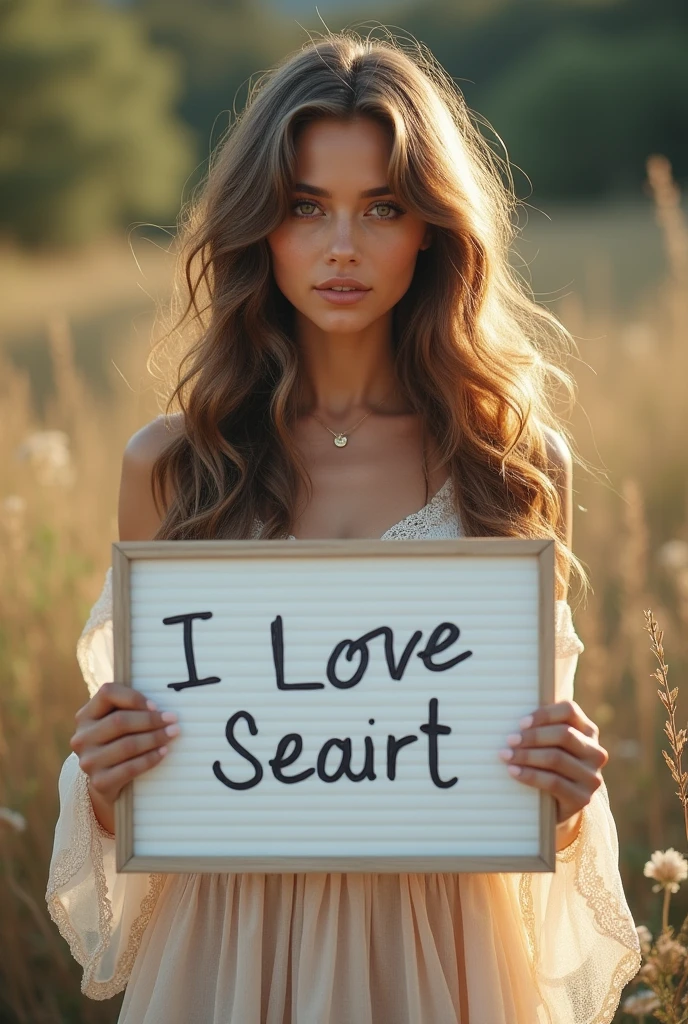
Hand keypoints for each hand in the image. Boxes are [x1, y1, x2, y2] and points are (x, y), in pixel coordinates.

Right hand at [70, 682, 180, 807]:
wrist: (105, 782)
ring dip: (155, 738)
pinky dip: (150, 759)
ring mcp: (89, 761)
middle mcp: (82, 737)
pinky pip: (130, 768)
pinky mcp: (99, 782)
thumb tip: (159, 707)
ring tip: (172, 734)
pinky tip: (163, 752)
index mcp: (85, 715)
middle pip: (120, 721)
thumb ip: (128, 709)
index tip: (156, 705)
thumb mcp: (115, 723)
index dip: (133, 697)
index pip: (107, 693)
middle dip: (150, 720)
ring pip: (127, 745)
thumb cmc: (117, 742)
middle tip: (173, 720)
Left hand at [498, 699, 607, 827]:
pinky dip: (529, 775)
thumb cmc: (548, 765)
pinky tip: (513, 771)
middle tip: (510, 740)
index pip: (570, 711)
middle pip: (564, 735)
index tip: (521, 723)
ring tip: (506, 755)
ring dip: (526, 756)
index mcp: (588, 731)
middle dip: (533, 736)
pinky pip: (553, 782)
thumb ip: (542, 728)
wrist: (560, 805)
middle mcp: (595, 752)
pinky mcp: (582, 798)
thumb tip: (513, 717)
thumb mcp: (550, 744)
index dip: (544, 714)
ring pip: (556, 758)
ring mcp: (592, 777)